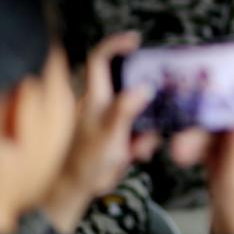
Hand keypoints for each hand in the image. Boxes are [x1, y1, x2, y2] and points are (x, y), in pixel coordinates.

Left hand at [42, 32, 156, 233]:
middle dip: (147, 96)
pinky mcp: (120, 136)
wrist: (75, 192)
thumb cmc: (84, 164)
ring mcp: (112, 120)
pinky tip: (139, 155)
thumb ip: (125, 110)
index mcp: (95, 97)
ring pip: (139, 110)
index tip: (136, 41)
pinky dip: (144, 141)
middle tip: (158, 106)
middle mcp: (103, 104)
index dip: (116, 45)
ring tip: (141, 148)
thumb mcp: (108, 136)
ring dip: (147, 127)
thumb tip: (144, 88)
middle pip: (129, 84)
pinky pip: (140, 130)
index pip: (100, 59)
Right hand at [166, 125, 233, 233]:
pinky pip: (218, 155)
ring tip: (190, 144)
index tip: (214, 111)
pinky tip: (194, 152)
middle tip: (196, 130)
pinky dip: (206, 152)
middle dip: (214, 131)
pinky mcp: (229, 174)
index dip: (232, 116)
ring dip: (207, 141)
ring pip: (224, 143)